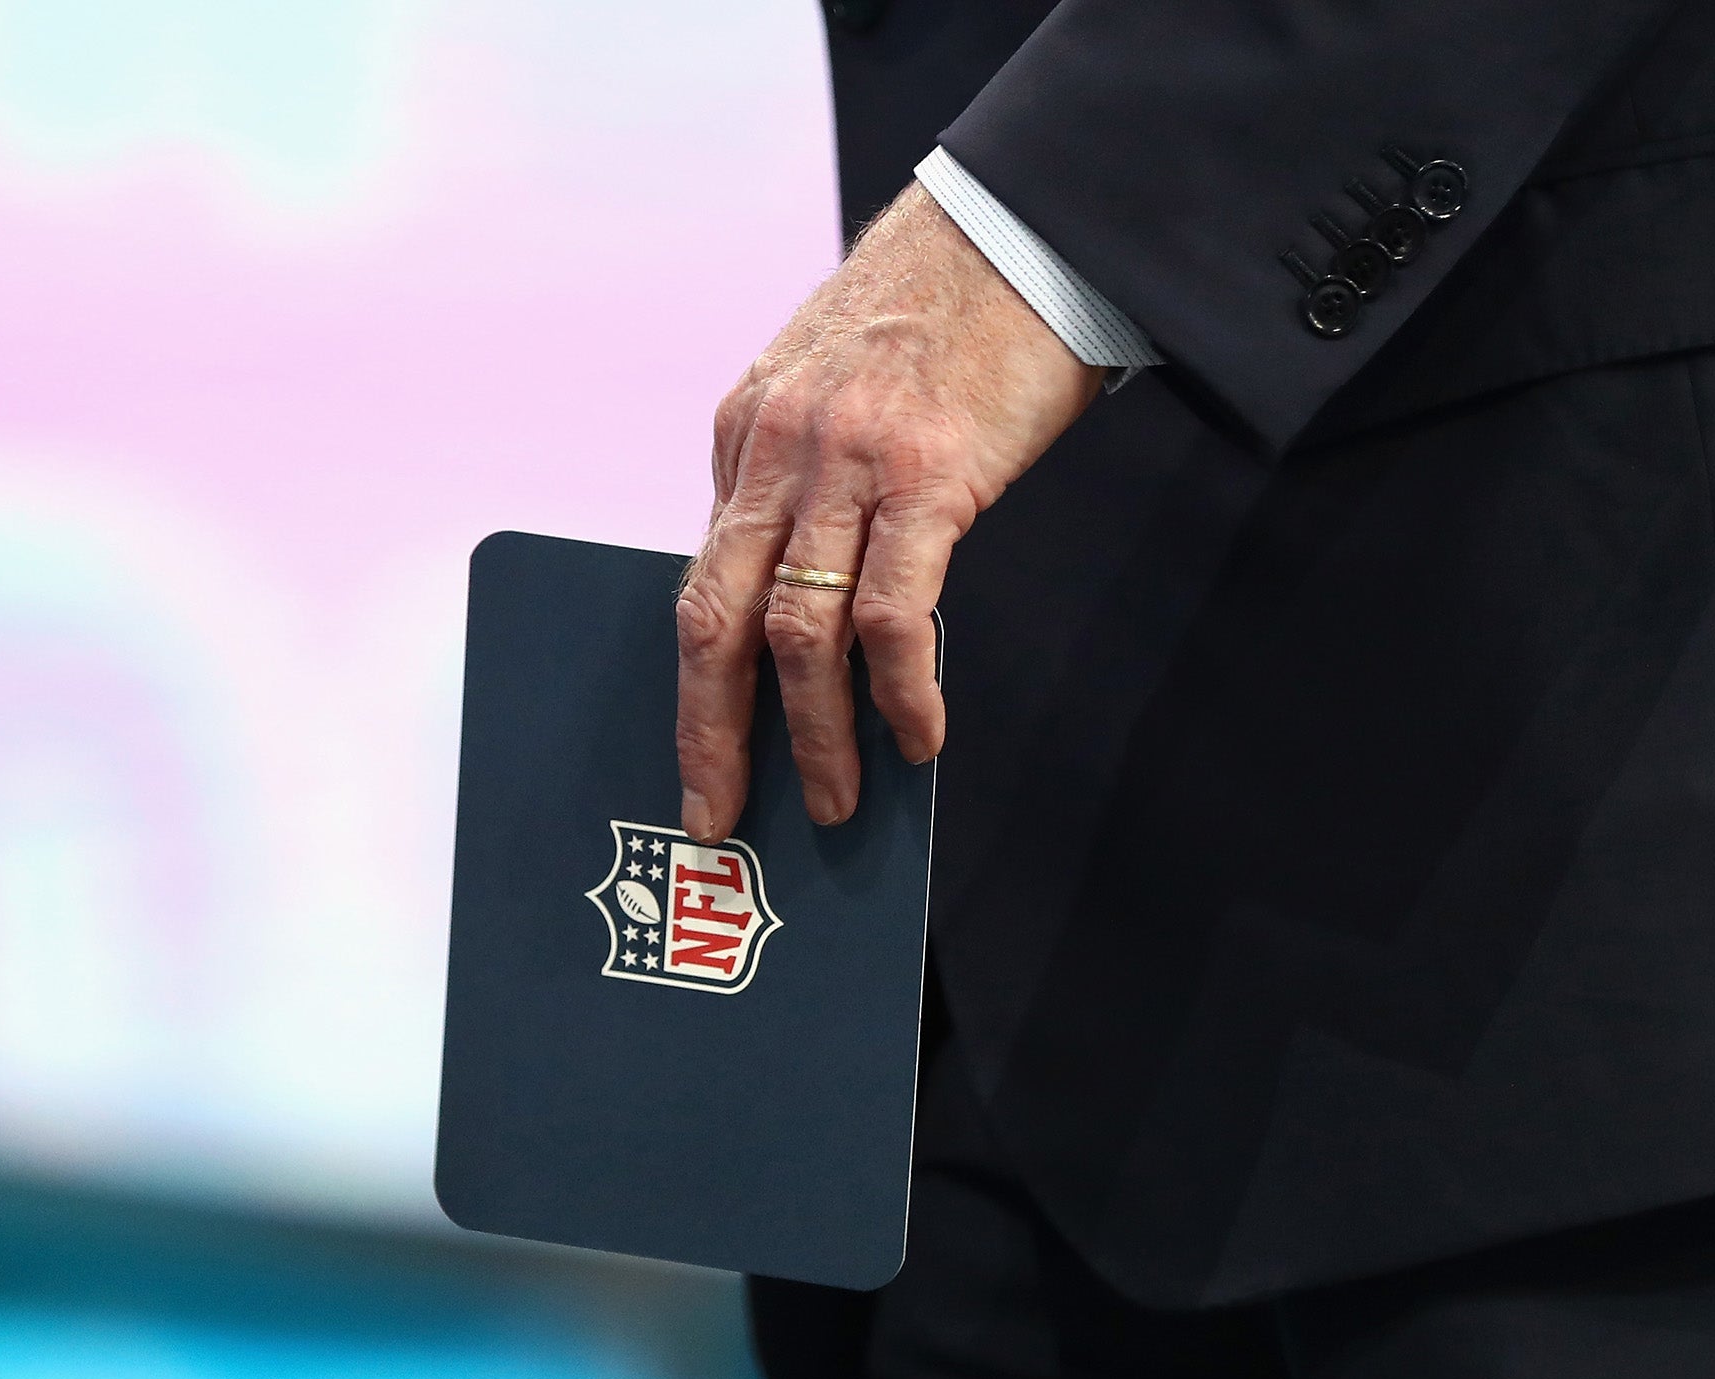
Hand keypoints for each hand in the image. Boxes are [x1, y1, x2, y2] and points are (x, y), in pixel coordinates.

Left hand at [676, 181, 1102, 841]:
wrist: (1015, 226)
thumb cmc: (937, 313)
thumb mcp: (831, 386)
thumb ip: (802, 480)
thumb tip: (802, 588)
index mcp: (745, 434)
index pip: (703, 580)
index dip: (698, 687)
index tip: (702, 760)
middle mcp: (779, 451)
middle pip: (716, 619)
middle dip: (711, 733)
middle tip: (720, 817)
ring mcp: (850, 464)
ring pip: (798, 631)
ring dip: (814, 733)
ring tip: (836, 799)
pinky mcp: (932, 475)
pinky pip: (896, 611)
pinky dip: (900, 689)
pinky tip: (921, 736)